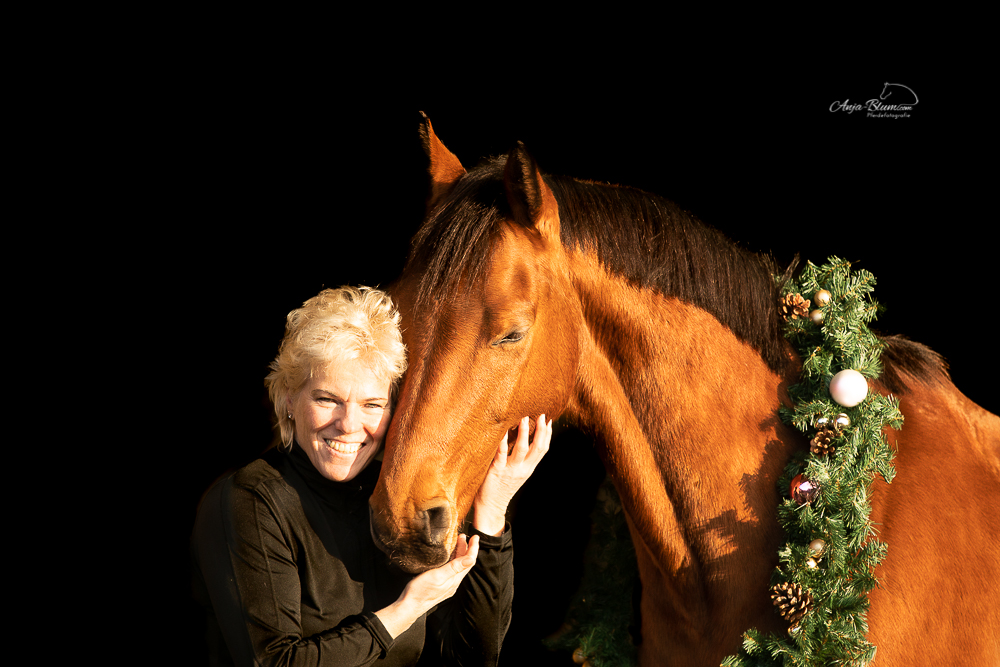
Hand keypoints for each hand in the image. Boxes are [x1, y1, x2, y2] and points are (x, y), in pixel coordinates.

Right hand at [375, 534, 479, 638]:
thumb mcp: (438, 576)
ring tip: (458, 541)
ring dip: (459, 553)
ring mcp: (447, 584)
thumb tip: (471, 558)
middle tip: (464, 536)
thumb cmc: (421, 591)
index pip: (469, 561)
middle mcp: (453, 582)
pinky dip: (452, 559)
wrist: (409, 605)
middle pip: (464, 563)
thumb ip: (455, 567)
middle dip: (466, 548)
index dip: (473, 548)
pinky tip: (447, 556)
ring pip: (457, 565)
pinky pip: (451, 569)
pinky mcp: (440, 584)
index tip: (475, 537)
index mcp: (455, 579)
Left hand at [473, 414, 551, 535]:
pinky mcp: (496, 471)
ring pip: (522, 449)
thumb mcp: (516, 472)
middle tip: (542, 414)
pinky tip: (503, 431)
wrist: (490, 506)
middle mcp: (523, 469)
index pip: (543, 449)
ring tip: (524, 418)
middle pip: (538, 448)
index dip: (548, 434)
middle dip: (541, 430)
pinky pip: (501, 454)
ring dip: (524, 433)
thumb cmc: (501, 486)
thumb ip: (521, 457)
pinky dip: (503, 442)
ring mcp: (510, 470)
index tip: (549, 419)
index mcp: (528, 468)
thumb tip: (523, 436)